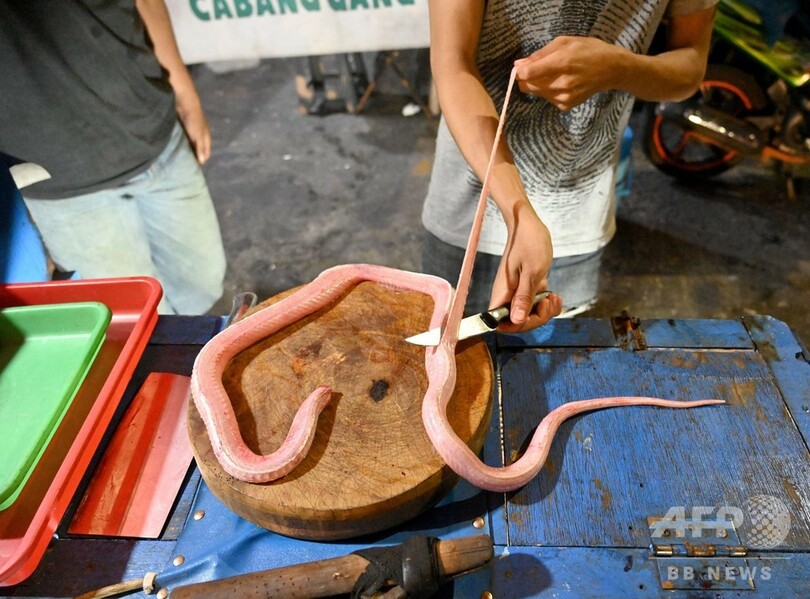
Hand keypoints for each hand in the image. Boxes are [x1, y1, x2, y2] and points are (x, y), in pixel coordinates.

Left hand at [176, 91, 211, 163]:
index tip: (191, 169)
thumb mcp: (198, 135)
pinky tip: (172, 148)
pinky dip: (178, 144)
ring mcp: (190, 133)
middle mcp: (199, 137)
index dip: (200, 162)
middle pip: (197, 151)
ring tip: (175, 159)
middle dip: (191, 158)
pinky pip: (181, 140)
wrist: (183, 101)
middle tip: (182, 166)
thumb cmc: (193, 119)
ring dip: (184, 151)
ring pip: (188, 146)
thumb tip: (202, 162)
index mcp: (206, 140)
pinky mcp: (182, 128)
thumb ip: (200, 148)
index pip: (205, 155)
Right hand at [489, 208, 561, 332]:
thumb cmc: (529, 243)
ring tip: (554, 297)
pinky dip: (546, 304)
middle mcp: (507, 296)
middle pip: (518, 322)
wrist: (529, 225)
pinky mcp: (525, 289)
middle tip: (548, 302)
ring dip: (544, 312)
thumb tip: (516, 321)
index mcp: (503, 293)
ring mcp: (516, 293)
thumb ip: (524, 297)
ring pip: (528, 315)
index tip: (533, 315)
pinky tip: (554, 295)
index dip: (518, 326)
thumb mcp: (531, 272)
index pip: (502, 323)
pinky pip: (534, 305)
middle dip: (537, 318)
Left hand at [514, 36, 622, 109]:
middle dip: (527, 77)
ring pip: (535, 93)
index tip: (522, 66)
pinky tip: (561, 83)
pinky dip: (548, 91)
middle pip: (527, 85)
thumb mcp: (565, 42)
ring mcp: (564, 97)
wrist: (611, 69)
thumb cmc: (588, 50)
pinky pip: (546, 98)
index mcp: (562, 63)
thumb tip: (519, 65)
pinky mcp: (566, 106)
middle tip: (538, 68)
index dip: (519, 71)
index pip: (527, 74)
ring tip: (554, 74)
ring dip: (538, 84)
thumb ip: (540, 54)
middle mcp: (561, 83)